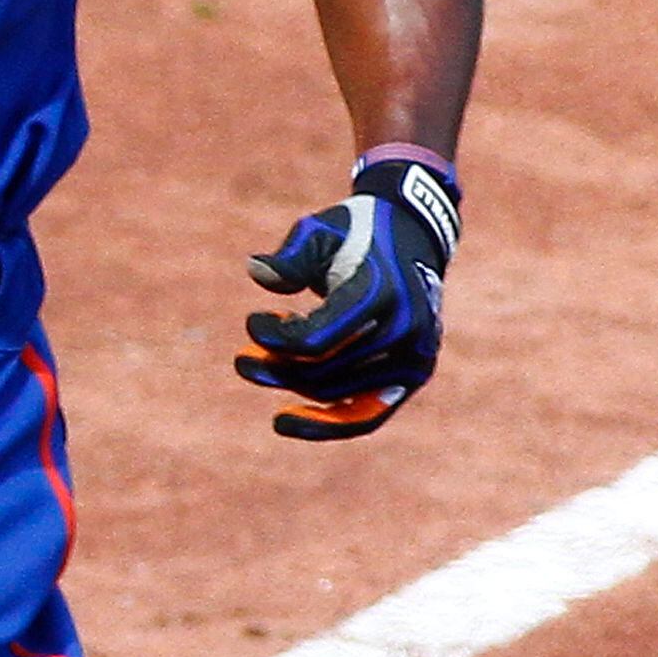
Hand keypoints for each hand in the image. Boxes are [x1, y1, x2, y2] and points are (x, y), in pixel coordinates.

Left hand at [237, 150, 459, 442]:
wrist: (413, 240)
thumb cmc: (355, 235)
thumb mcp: (320, 232)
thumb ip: (291, 256)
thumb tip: (256, 271)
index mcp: (382, 293)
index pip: (315, 340)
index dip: (274, 340)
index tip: (252, 324)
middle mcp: (404, 330)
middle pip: (321, 370)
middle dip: (276, 366)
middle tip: (243, 358)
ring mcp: (414, 357)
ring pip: (335, 391)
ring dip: (291, 384)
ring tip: (260, 367)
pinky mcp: (413, 376)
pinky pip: (368, 415)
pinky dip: (328, 425)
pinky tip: (283, 423)